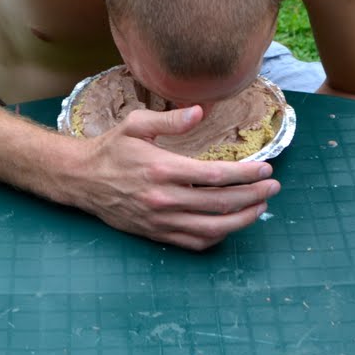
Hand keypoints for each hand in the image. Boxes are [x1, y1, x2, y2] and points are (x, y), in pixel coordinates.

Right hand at [76, 105, 279, 249]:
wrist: (81, 180)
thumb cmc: (110, 149)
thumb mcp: (136, 124)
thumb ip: (170, 119)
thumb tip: (199, 111)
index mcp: (163, 169)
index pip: (216, 175)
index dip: (246, 174)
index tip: (265, 169)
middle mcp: (164, 198)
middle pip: (221, 203)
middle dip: (254, 196)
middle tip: (273, 187)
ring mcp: (161, 220)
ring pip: (213, 227)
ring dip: (243, 219)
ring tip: (260, 207)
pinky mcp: (157, 234)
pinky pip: (194, 242)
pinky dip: (218, 236)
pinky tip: (230, 224)